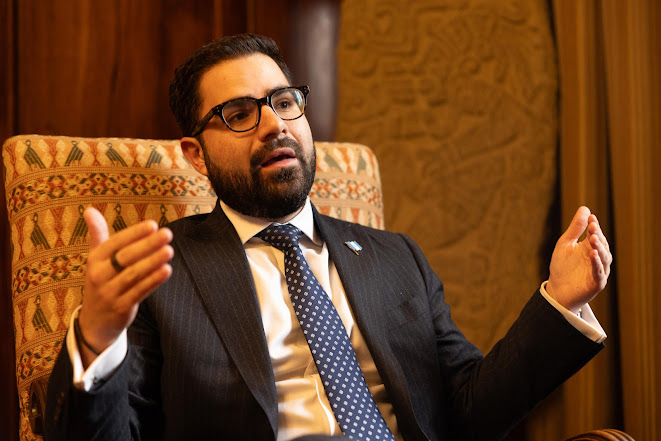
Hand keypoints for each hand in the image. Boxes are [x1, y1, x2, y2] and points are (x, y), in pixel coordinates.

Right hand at [77, 208, 172, 364]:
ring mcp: (109, 293)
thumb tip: (89, 210)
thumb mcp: (96, 258)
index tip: (153, 225)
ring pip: (133, 275)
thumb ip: (98, 234)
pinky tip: (167, 270)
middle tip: (167, 233)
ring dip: (153, 262)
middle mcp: (98, 276)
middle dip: (148, 245)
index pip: (115, 243)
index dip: (134, 234)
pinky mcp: (121, 308)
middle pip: (125, 258)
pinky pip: (139, 292)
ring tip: (169, 250)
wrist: (95, 321)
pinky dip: (153, 281)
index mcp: (94, 260)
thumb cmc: (101, 280)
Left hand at [546, 206, 611, 312]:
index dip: (594, 226)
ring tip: (593, 238)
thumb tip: (585, 208)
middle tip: (592, 226)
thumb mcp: (565, 244)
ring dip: (599, 248)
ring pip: (604, 258)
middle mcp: (597, 258)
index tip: (591, 217)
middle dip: (597, 235)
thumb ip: (575, 228)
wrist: (557, 290)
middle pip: (601, 245)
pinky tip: (592, 254)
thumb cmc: (562, 266)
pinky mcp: (597, 283)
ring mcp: (599, 271)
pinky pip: (599, 273)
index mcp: (590, 248)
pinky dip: (597, 264)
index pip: (595, 234)